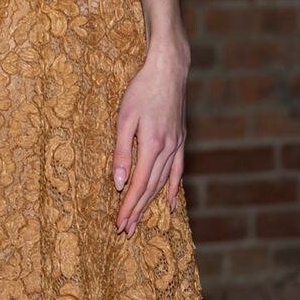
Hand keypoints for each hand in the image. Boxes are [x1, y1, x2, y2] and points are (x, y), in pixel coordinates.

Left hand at [112, 40, 189, 235]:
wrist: (169, 69)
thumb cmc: (142, 89)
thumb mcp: (125, 118)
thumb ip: (122, 152)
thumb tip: (119, 182)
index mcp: (153, 145)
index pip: (138, 185)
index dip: (128, 206)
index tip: (119, 224)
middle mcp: (168, 149)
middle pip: (151, 188)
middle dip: (137, 211)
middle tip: (126, 231)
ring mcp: (177, 145)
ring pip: (163, 182)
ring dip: (151, 204)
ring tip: (139, 221)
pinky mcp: (180, 140)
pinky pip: (177, 171)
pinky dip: (172, 189)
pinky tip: (170, 204)